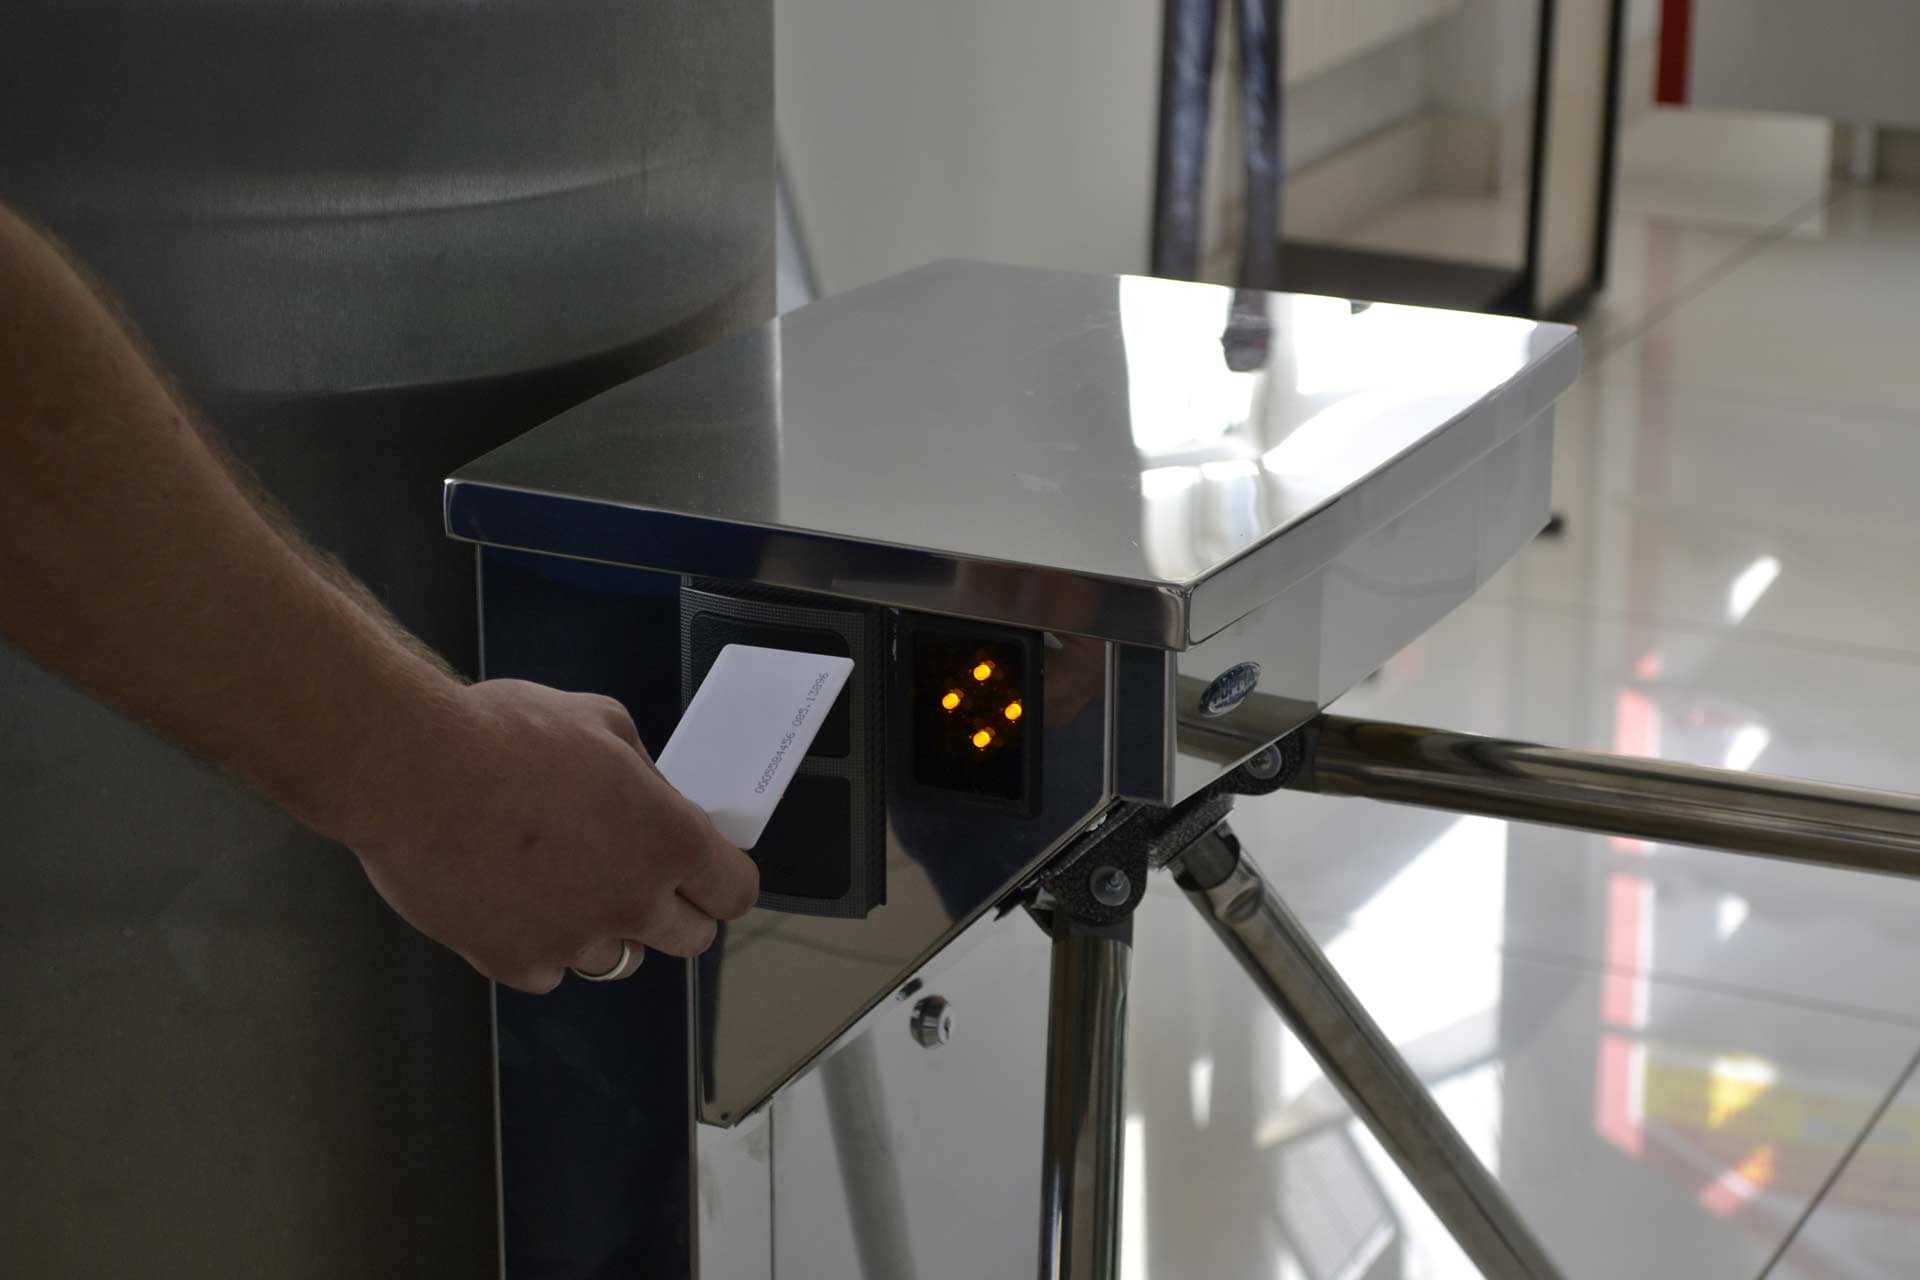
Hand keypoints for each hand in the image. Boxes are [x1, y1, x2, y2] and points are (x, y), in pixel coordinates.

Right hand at [340, 679, 758, 992]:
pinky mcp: (515, 962)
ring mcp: (574, 939)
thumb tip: (648, 792)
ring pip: (617, 960)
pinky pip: (550, 971)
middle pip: (690, 938)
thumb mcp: (599, 720)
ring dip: (605, 929)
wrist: (412, 772)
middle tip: (644, 879)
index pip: (733, 890)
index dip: (724, 881)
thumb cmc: (501, 736)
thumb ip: (640, 770)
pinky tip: (518, 903)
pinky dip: (542, 946)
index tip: (711, 875)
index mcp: (669, 840)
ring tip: (566, 883)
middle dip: (676, 911)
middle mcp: (633, 901)